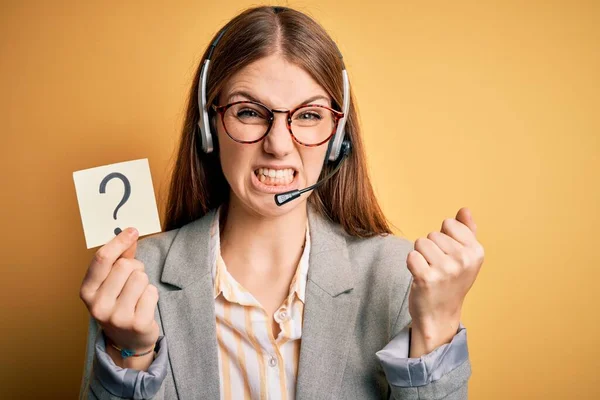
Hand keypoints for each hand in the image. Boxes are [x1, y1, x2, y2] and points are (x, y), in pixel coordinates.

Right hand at [79, 228, 158, 355]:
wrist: (127, 341)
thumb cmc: (119, 304)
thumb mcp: (112, 283)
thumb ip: (120, 258)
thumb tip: (130, 234)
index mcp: (87, 292)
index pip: (102, 259)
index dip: (119, 241)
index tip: (133, 230)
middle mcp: (98, 305)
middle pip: (125, 266)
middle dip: (135, 267)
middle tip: (134, 279)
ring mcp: (117, 317)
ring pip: (141, 278)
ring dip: (144, 282)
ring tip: (138, 294)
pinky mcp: (137, 324)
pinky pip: (152, 292)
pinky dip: (152, 295)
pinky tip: (144, 306)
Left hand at [406, 207, 483, 331]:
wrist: (440, 314)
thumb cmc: (451, 281)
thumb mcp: (465, 257)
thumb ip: (466, 231)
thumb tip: (464, 210)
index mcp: (476, 251)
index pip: (449, 223)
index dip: (444, 238)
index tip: (449, 257)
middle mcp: (463, 260)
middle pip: (432, 234)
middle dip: (431, 249)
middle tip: (438, 268)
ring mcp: (446, 270)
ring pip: (420, 243)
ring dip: (421, 256)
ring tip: (430, 272)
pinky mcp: (426, 278)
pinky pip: (411, 256)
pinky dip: (412, 265)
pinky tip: (420, 277)